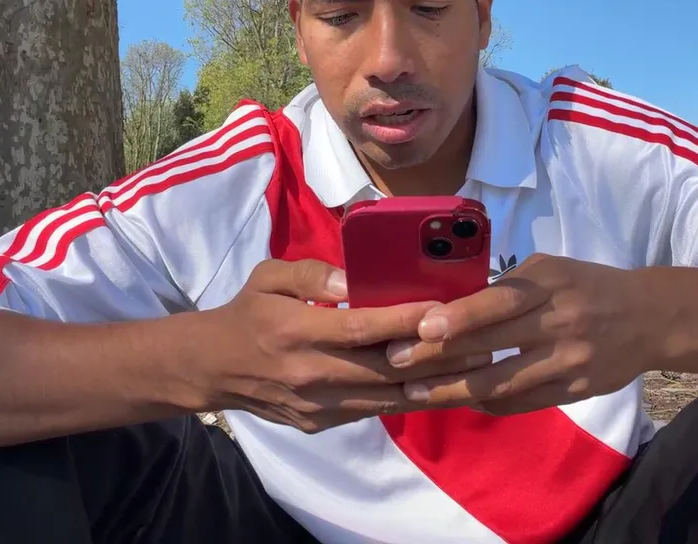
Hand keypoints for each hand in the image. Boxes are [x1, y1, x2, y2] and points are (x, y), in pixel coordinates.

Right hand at [198, 258, 492, 432]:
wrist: (216, 368)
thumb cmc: (250, 313)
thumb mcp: (269, 276)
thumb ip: (311, 274)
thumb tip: (353, 282)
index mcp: (296, 331)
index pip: (362, 328)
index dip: (405, 320)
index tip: (444, 309)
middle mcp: (311, 372)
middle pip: (385, 369)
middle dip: (435, 357)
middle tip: (481, 342)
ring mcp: (317, 404)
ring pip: (386, 397)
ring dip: (433, 384)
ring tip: (474, 367)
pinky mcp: (322, 423)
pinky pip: (373, 411)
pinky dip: (407, 399)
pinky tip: (439, 385)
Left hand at [383, 254, 663, 415]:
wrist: (650, 318)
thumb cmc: (587, 285)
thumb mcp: (551, 270)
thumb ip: (507, 286)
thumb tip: (451, 304)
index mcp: (550, 284)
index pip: (500, 302)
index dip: (460, 316)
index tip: (421, 327)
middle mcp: (559, 322)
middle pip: (493, 346)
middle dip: (439, 357)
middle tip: (395, 363)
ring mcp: (568, 361)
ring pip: (502, 384)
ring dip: (454, 391)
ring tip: (415, 394)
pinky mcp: (574, 390)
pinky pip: (522, 403)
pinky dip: (488, 403)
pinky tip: (459, 402)